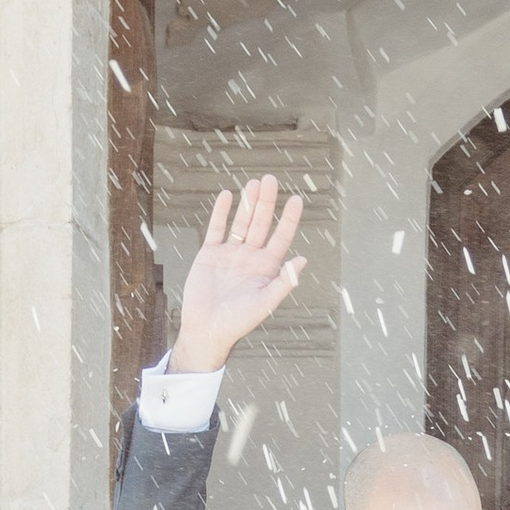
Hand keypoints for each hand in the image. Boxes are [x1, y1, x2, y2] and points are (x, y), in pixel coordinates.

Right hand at [168, 176, 305, 373]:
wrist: (207, 329)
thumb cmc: (238, 321)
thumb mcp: (265, 302)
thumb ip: (284, 282)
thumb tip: (303, 260)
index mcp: (267, 268)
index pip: (281, 237)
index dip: (289, 219)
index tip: (297, 200)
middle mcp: (251, 257)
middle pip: (261, 224)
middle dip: (266, 202)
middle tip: (270, 180)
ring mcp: (230, 254)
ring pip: (241, 223)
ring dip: (248, 204)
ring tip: (254, 183)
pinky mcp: (210, 254)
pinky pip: (217, 229)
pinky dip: (221, 213)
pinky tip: (227, 196)